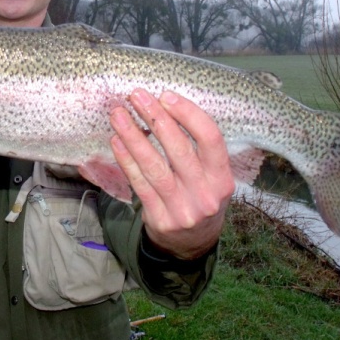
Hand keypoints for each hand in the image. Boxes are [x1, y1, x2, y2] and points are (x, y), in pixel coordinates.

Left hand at [109, 88, 234, 259]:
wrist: (193, 244)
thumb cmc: (200, 196)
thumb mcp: (213, 177)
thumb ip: (198, 150)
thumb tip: (164, 108)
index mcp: (223, 178)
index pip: (210, 139)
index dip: (188, 114)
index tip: (166, 96)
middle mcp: (206, 194)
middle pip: (179, 150)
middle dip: (155, 118)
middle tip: (136, 96)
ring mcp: (182, 209)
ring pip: (154, 167)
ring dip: (134, 137)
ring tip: (118, 115)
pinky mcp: (160, 219)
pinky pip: (139, 184)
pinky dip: (126, 161)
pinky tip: (116, 141)